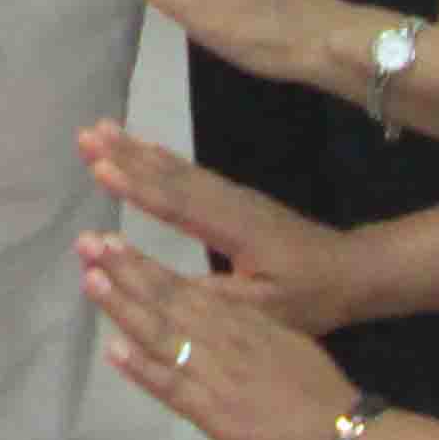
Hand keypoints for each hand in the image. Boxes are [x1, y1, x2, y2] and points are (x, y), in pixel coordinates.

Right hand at [78, 123, 380, 330]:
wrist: (352, 271)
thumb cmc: (309, 296)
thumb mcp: (265, 308)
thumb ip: (216, 297)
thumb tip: (164, 288)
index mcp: (235, 229)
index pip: (178, 205)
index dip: (137, 187)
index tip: (100, 168)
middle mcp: (231, 203)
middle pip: (171, 175)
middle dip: (126, 155)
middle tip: (85, 136)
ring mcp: (234, 197)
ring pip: (179, 169)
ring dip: (138, 149)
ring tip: (102, 131)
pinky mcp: (236, 198)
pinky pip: (190, 172)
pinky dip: (161, 158)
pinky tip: (143, 150)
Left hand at [82, 234, 361, 439]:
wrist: (340, 432)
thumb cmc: (317, 391)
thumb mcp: (283, 341)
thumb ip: (246, 329)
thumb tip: (215, 316)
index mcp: (242, 319)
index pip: (185, 285)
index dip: (144, 264)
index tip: (111, 241)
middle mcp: (223, 337)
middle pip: (166, 298)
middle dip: (124, 270)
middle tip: (87, 243)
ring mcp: (214, 373)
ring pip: (162, 333)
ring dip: (124, 306)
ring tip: (91, 279)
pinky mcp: (212, 410)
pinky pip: (171, 385)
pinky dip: (142, 367)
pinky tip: (114, 349)